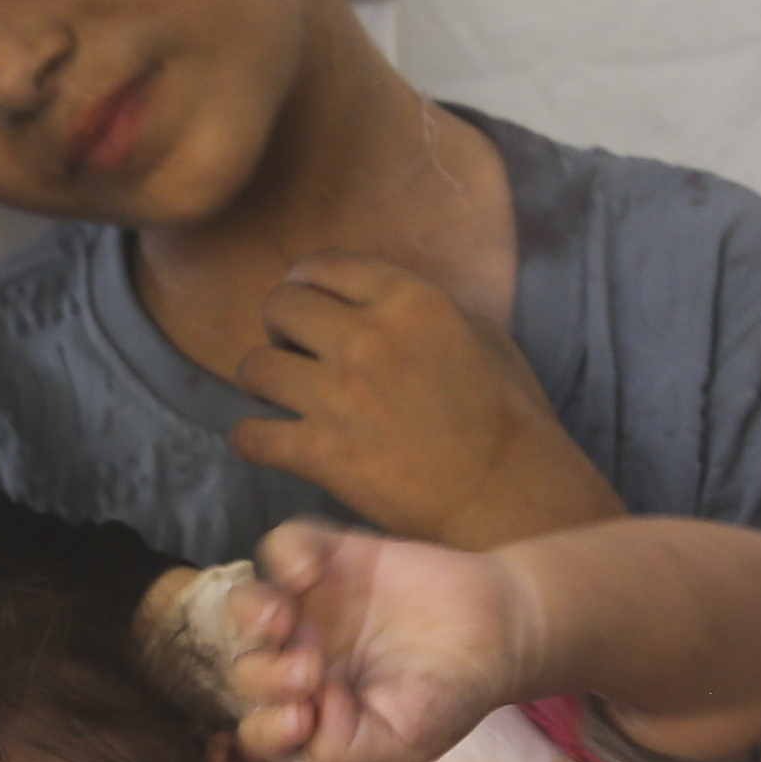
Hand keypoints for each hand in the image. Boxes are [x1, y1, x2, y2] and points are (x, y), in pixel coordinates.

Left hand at [221, 513, 544, 761]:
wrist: (497, 632)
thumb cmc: (449, 695)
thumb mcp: (406, 741)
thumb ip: (351, 746)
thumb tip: (307, 717)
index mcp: (311, 714)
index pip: (262, 731)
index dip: (268, 728)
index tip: (303, 718)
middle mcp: (298, 661)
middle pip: (247, 670)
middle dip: (266, 675)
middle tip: (309, 668)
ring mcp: (308, 608)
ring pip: (247, 607)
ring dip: (252, 614)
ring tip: (284, 616)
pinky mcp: (327, 558)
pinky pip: (282, 548)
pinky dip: (287, 555)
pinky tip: (314, 570)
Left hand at [226, 255, 618, 548]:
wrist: (509, 497)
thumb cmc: (508, 417)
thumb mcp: (481, 334)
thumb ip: (422, 309)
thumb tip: (378, 303)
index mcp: (409, 300)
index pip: (323, 264)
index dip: (306, 283)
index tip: (307, 305)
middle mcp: (367, 338)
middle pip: (279, 305)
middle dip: (280, 327)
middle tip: (296, 353)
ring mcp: (340, 397)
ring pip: (254, 366)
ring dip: (263, 380)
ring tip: (281, 396)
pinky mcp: (323, 454)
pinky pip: (251, 436)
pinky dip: (253, 439)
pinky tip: (273, 442)